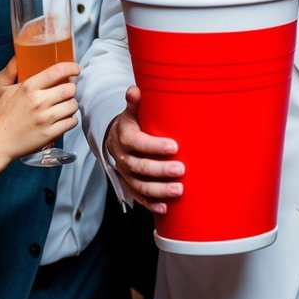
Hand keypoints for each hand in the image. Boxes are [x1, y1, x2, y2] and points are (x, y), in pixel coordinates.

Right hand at [0, 61, 79, 162]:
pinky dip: (70, 120)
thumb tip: (47, 71)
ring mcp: (45, 118)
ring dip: (71, 106)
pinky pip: (71, 122)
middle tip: (66, 93)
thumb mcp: (11, 91)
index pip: (57, 71)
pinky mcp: (49, 133)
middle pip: (70, 89)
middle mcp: (38, 101)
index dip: (71, 68)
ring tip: (63, 108)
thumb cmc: (3, 116)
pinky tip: (62, 120)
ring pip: (73, 105)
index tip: (76, 69)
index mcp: (28, 88)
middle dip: (70, 90)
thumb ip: (29, 81)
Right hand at [104, 85, 183, 213]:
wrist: (117, 141)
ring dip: (159, 190)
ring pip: (140, 185)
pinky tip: (165, 208)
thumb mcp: (131, 112)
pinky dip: (151, 204)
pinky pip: (139, 197)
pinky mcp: (131, 186)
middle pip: (140, 167)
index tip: (174, 146)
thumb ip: (135, 103)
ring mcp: (127, 174)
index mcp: (125, 138)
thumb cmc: (132, 125)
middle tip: (181, 169)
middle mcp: (124, 158)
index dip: (154, 146)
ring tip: (178, 190)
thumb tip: (135, 90)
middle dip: (161, 170)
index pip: (138, 143)